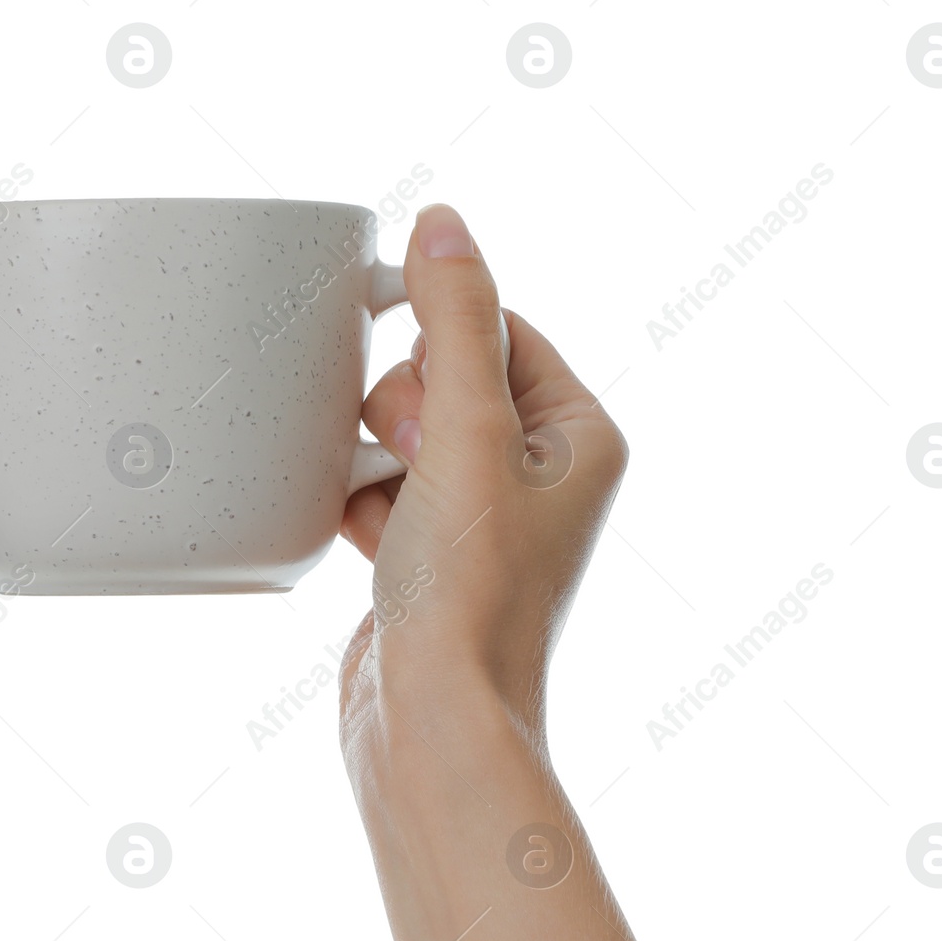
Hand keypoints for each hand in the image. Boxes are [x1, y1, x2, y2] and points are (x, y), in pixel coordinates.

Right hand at [340, 204, 627, 734]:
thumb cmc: (471, 591)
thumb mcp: (467, 431)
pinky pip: (378, 488)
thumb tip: (443, 221)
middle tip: (416, 466)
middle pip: (444, 377)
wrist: (432, 719)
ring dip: (375, 456)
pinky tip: (364, 542)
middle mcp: (540, 476)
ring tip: (389, 509)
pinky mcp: (428, 559)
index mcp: (581, 436)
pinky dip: (359, 503)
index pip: (502, 328)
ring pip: (401, 433)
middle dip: (405, 410)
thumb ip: (456, 317)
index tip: (413, 385)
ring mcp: (481, 521)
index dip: (441, 342)